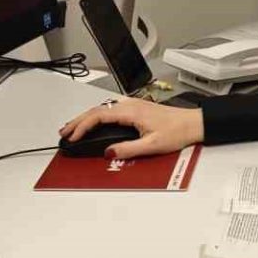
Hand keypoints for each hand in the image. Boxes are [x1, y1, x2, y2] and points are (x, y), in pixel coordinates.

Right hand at [58, 97, 202, 159]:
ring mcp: (132, 105)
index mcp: (131, 111)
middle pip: (96, 110)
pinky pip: (110, 110)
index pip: (98, 116)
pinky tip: (94, 123)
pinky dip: (97, 117)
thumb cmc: (177, 131)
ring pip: (102, 109)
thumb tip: (109, 152)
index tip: (71, 136)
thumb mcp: (152, 145)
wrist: (193, 123)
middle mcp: (130, 105)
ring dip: (86, 118)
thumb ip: (128, 149)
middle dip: (77, 121)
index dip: (82, 127)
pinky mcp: (136, 108)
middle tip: (64, 133)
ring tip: (74, 128)